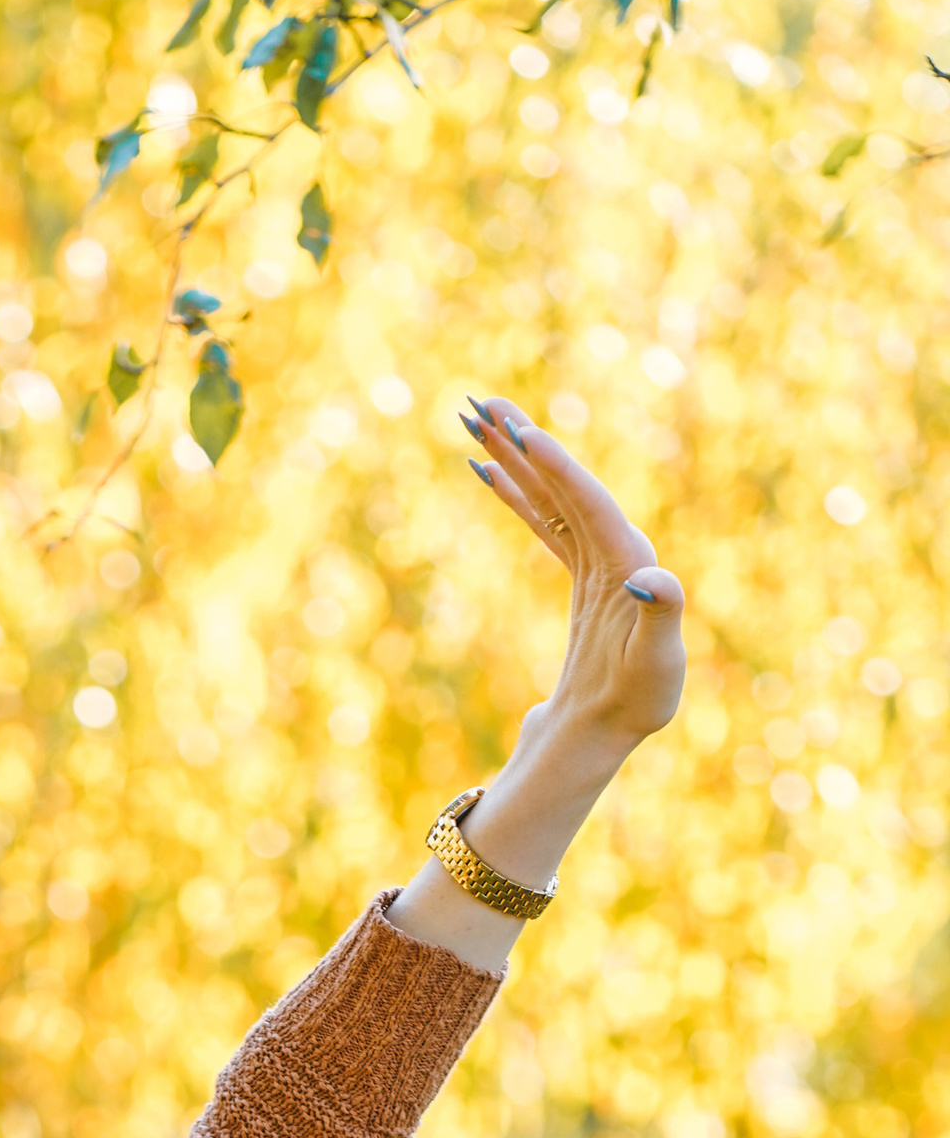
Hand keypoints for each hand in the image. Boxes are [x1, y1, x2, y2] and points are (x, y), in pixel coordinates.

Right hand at [460, 396, 686, 757]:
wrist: (607, 735)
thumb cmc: (634, 707)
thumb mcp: (655, 668)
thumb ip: (661, 618)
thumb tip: (654, 579)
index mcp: (633, 565)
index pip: (589, 504)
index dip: (556, 467)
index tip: (522, 432)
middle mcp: (618, 552)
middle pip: (565, 485)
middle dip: (525, 443)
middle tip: (482, 402)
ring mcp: (596, 562)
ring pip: (550, 496)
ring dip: (515, 458)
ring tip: (475, 420)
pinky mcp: (580, 576)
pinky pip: (544, 523)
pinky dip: (517, 496)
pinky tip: (486, 472)